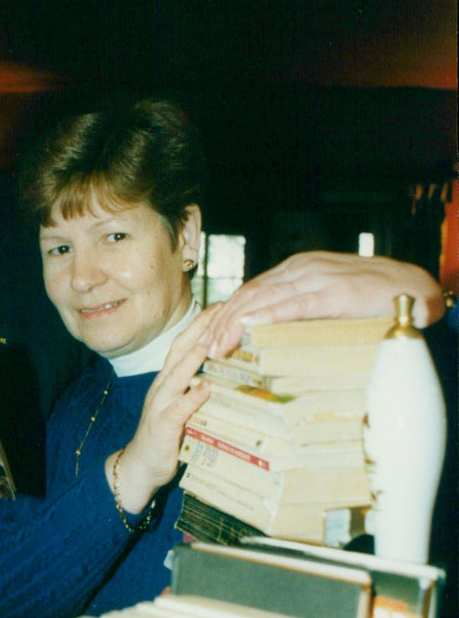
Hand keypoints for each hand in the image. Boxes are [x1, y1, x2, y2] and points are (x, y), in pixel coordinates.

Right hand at [105, 309, 214, 513]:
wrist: (139, 467)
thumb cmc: (165, 437)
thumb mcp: (182, 409)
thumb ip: (196, 391)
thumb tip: (222, 376)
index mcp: (167, 381)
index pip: (182, 345)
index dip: (199, 325)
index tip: (221, 306)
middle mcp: (161, 388)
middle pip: (178, 350)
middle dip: (199, 329)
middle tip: (221, 310)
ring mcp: (159, 406)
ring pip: (176, 375)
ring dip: (194, 357)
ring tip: (212, 340)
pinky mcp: (162, 427)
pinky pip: (177, 409)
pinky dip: (191, 398)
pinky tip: (205, 388)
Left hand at [203, 251, 444, 357]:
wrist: (415, 289)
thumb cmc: (372, 301)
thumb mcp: (326, 303)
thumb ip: (299, 311)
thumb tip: (268, 335)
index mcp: (297, 270)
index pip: (251, 292)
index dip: (226, 314)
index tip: (207, 337)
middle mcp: (302, 269)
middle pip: (250, 295)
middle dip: (222, 322)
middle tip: (203, 348)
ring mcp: (317, 278)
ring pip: (264, 299)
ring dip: (236, 323)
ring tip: (217, 345)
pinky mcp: (335, 293)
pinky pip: (295, 305)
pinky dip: (269, 316)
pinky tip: (251, 328)